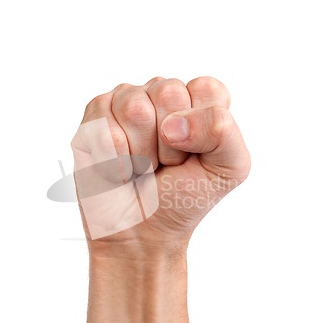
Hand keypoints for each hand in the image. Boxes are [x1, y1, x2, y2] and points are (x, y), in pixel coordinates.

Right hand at [71, 76, 249, 252]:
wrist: (142, 234)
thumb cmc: (183, 198)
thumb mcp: (228, 169)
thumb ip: (224, 131)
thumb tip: (173, 123)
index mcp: (196, 100)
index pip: (206, 88)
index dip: (203, 129)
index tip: (195, 155)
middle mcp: (159, 94)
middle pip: (169, 92)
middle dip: (170, 144)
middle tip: (165, 164)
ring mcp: (123, 103)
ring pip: (134, 109)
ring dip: (141, 155)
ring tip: (141, 167)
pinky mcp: (93, 121)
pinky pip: (104, 130)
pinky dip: (115, 164)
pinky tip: (118, 171)